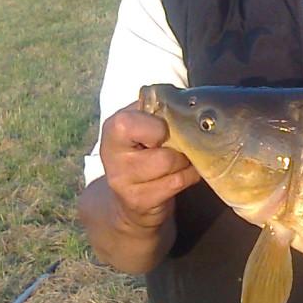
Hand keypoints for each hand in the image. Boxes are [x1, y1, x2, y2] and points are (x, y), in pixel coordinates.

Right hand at [99, 101, 200, 229]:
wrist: (127, 197)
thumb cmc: (141, 153)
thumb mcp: (141, 126)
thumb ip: (158, 110)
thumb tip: (186, 101)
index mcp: (113, 128)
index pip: (139, 120)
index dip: (159, 125)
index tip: (162, 130)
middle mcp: (112, 155)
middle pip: (162, 143)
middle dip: (179, 146)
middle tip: (179, 147)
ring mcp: (123, 181)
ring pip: (171, 164)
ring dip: (186, 161)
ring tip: (183, 160)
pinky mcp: (139, 201)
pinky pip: (178, 182)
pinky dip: (190, 176)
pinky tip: (185, 174)